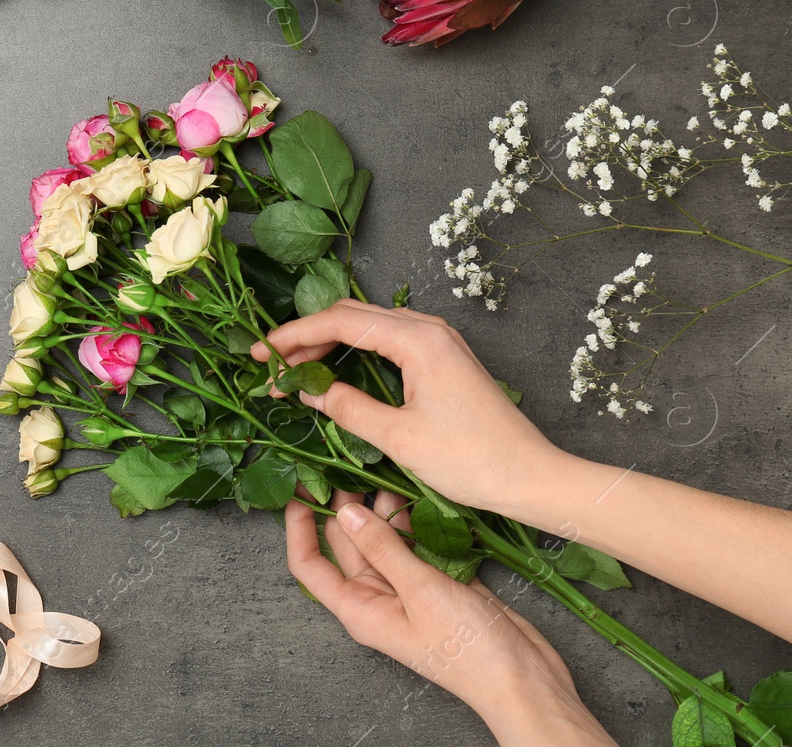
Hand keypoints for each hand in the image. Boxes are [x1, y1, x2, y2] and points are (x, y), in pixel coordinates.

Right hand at [251, 300, 567, 517]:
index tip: (261, 355)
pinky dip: (355, 351)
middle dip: (306, 336)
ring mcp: (439, 341)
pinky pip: (387, 340)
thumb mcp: (398, 437)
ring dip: (329, 343)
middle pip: (351, 315)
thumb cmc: (470, 460)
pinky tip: (336, 371)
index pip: (339, 322)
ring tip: (295, 371)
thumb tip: (308, 391)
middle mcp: (429, 329)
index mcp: (417, 340)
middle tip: (272, 366)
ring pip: (368, 326)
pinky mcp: (443, 358)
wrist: (530, 476)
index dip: (294, 336)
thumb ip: (346, 408)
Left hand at [286, 491, 615, 746]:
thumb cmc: (469, 649)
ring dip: (384, 510)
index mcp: (359, 609)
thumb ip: (383, 548)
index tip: (300, 488)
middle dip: (344, 506)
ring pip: (383, 540)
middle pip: (346, 545)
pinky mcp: (438, 583)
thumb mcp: (421, 592)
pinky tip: (420, 495)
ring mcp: (408, 590)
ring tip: (387, 469)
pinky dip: (416, 522)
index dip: (299, 527)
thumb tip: (346, 511)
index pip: (310, 565)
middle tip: (350, 461)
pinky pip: (416, 546)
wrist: (524, 680)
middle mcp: (377, 598)